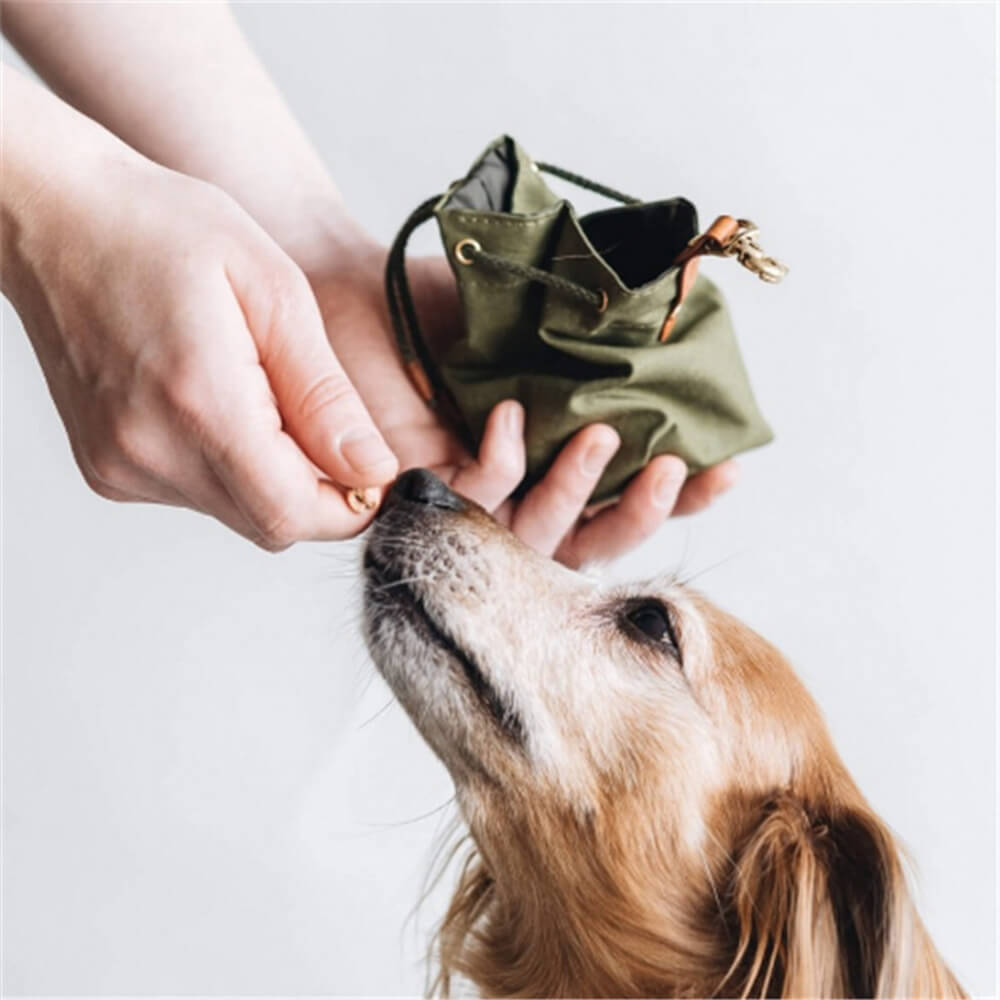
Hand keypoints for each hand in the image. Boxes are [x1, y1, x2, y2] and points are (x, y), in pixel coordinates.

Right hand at [2, 74, 396, 549]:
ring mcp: (119, 465)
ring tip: (258, 390)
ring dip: (275, 475)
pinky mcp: (105, 469)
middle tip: (319, 415)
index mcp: (198, 400)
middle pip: (271, 523)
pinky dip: (231, 465)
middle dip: (319, 489)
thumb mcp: (274, 290)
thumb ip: (324, 394)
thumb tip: (373, 469)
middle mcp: (148, 449)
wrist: (55, 217)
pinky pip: (199, 495)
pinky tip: (217, 401)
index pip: (294, 511)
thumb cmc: (164, 229)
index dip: (352, 503)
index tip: (371, 462)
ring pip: (239, 513)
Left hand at [310, 248, 738, 567]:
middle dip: (641, 514)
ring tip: (603, 437)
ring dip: (576, 494)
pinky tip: (508, 416)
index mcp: (554, 460)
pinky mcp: (420, 497)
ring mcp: (471, 503)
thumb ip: (594, 341)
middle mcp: (518, 493)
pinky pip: (472, 502)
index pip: (625, 500)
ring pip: (538, 538)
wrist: (353, 284)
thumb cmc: (443, 303)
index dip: (681, 497)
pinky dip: (500, 464)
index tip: (728, 466)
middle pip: (591, 540)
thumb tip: (676, 335)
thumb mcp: (534, 317)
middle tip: (670, 468)